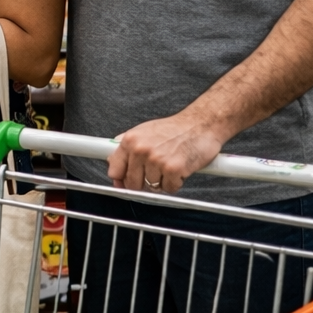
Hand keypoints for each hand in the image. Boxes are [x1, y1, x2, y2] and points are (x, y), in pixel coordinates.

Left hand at [107, 112, 225, 193]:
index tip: (123, 184)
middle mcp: (141, 150)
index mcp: (130, 140)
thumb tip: (112, 161)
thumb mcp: (145, 131)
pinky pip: (169, 188)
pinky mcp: (173, 169)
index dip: (120, 180)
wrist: (200, 124)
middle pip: (132, 183)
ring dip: (161, 182)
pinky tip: (179, 170)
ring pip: (151, 187)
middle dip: (142, 183)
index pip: (115, 170)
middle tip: (154, 175)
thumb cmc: (175, 129)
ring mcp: (156, 160)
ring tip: (169, 166)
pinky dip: (175, 183)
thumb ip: (128, 146)